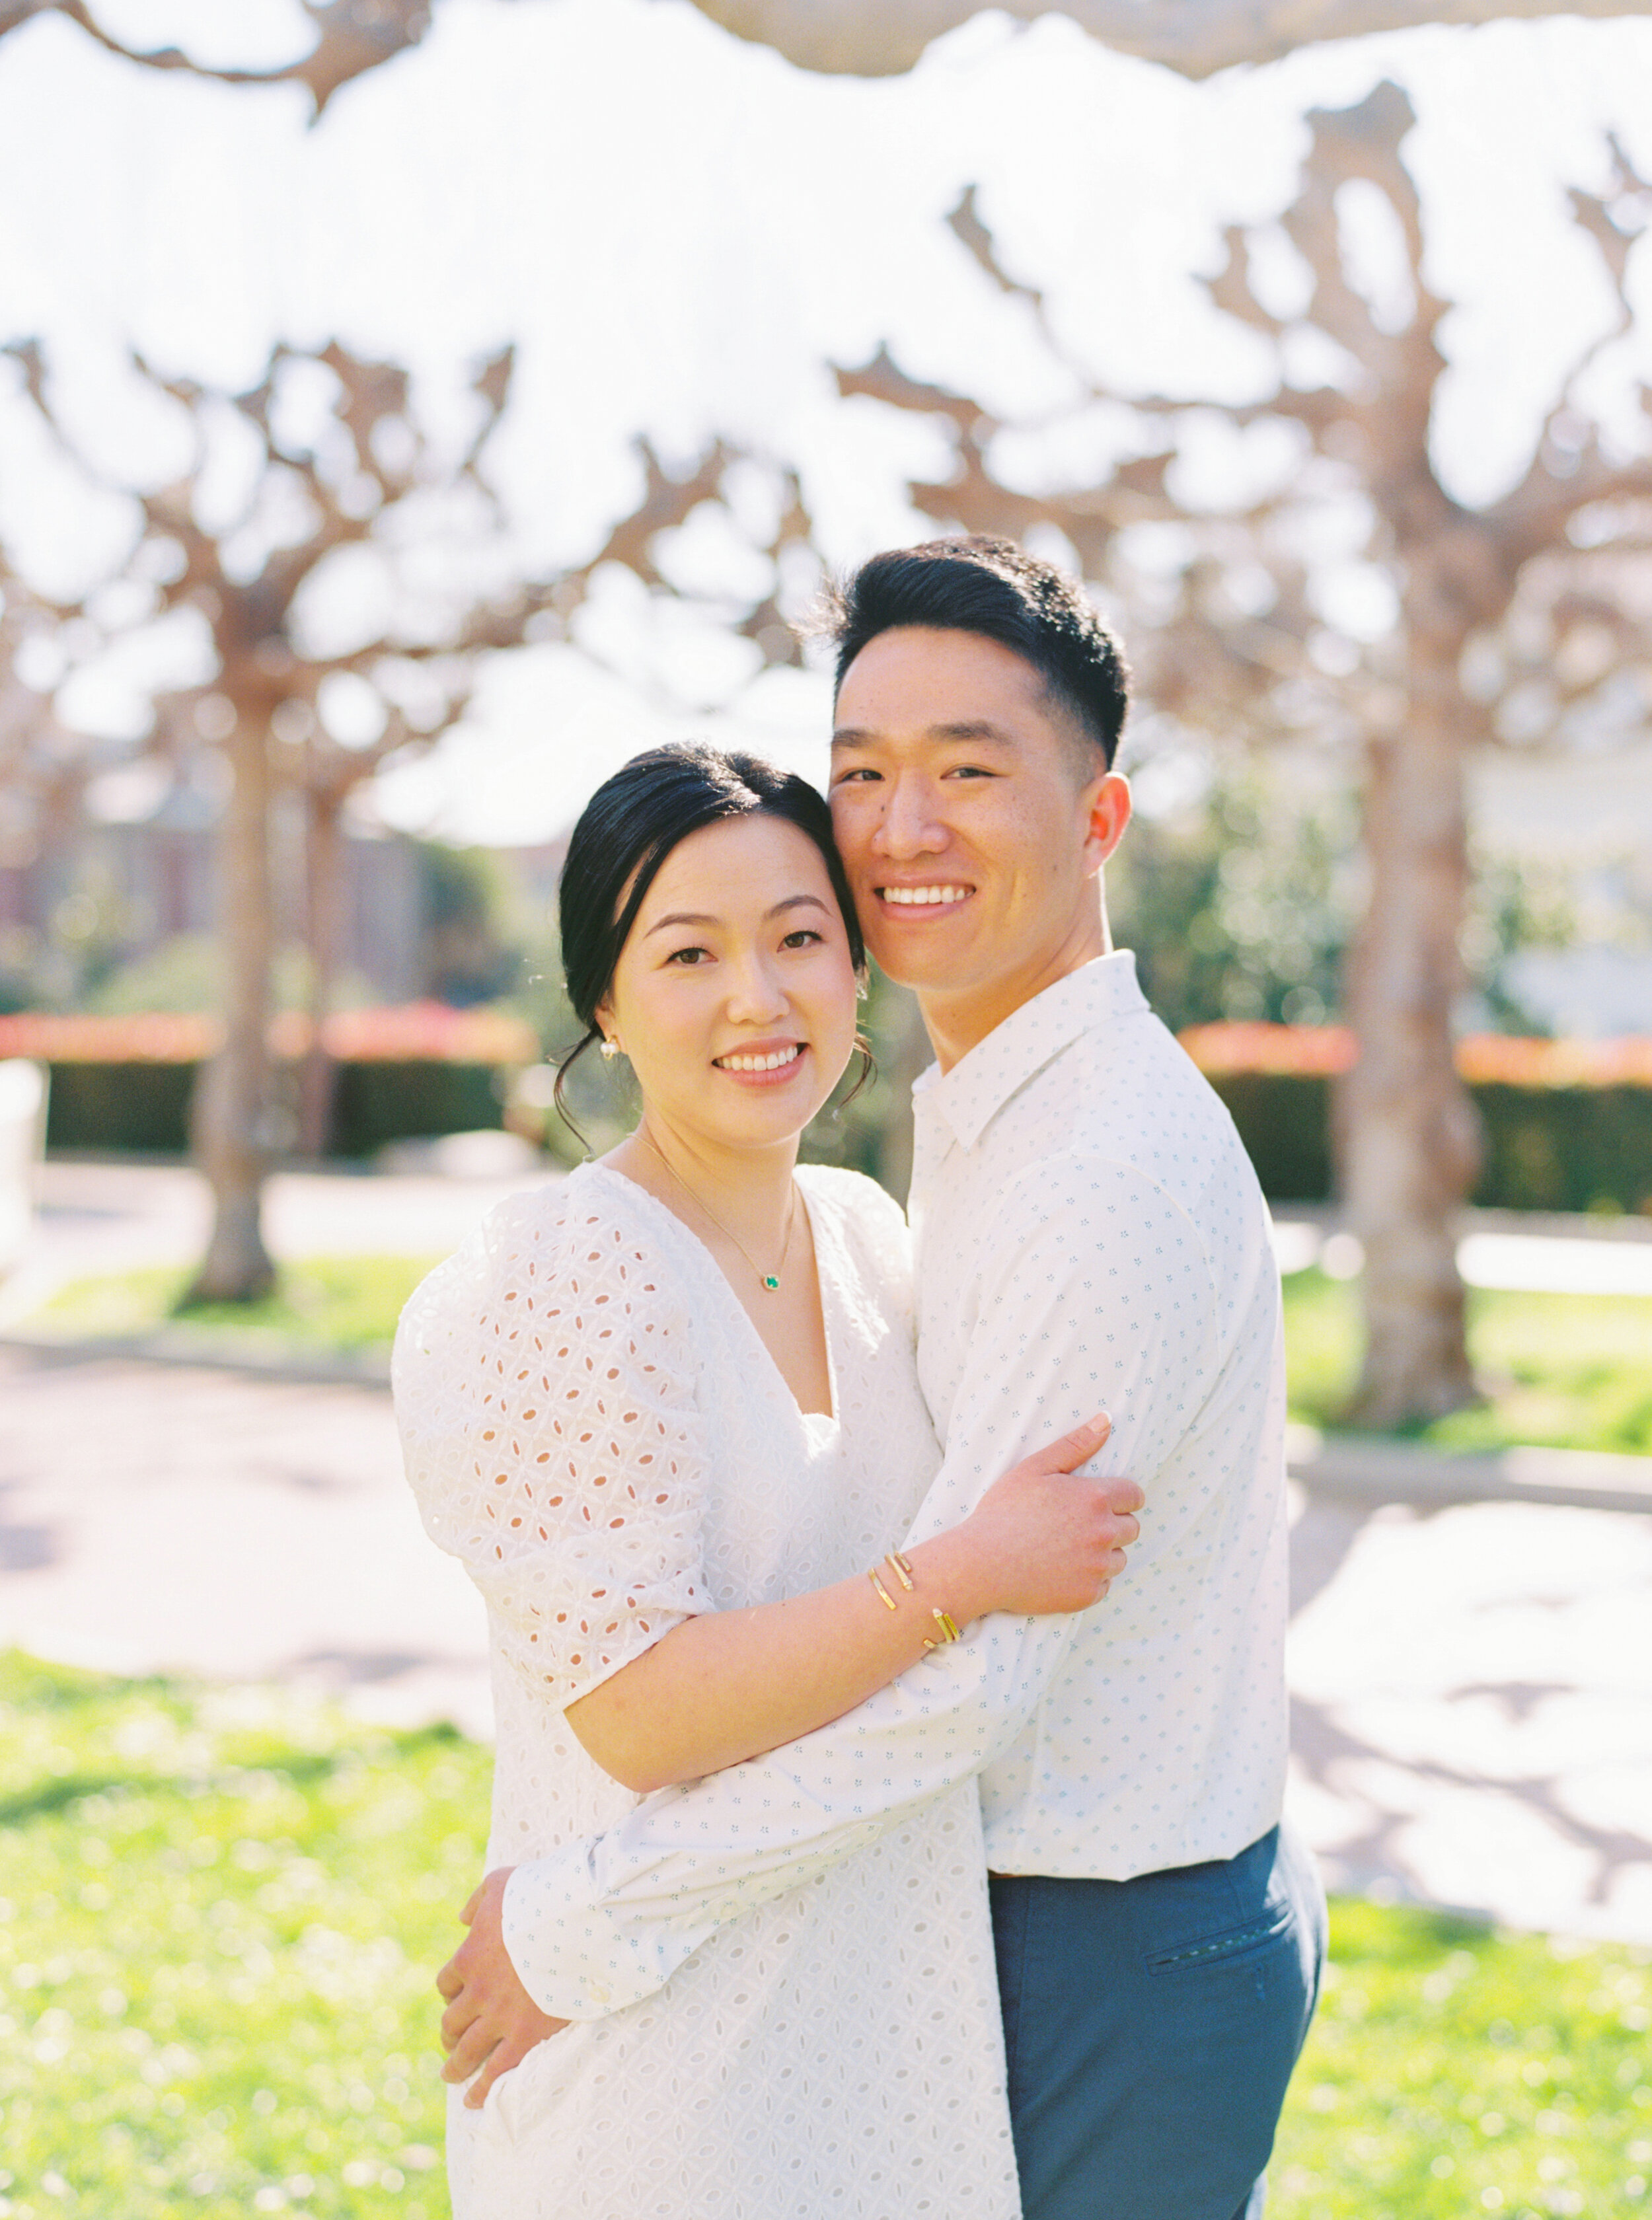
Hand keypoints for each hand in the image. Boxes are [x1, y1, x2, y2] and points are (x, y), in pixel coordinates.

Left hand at [436, 1868, 568, 2109]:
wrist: (576, 1919)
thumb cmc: (541, 1894)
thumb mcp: (500, 1884)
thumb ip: (477, 1901)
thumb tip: (462, 1919)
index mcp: (470, 1957)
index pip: (447, 1983)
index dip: (451, 1993)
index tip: (457, 1999)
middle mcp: (478, 1991)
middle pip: (452, 2021)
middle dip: (450, 2034)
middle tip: (451, 2044)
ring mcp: (500, 2017)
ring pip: (466, 2051)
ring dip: (455, 2066)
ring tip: (451, 2076)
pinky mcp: (526, 2035)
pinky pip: (496, 2072)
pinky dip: (481, 2089)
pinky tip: (474, 2100)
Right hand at [960, 1415, 1142, 1616]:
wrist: (981, 1564)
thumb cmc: (1003, 1511)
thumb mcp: (1034, 1468)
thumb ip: (1075, 1445)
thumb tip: (1106, 1420)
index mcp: (1095, 1498)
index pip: (1135, 1496)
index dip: (1121, 1497)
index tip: (1102, 1502)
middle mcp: (1104, 1533)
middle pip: (1132, 1528)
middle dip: (1113, 1524)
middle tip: (1078, 1525)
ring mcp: (1097, 1567)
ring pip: (1119, 1558)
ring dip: (1103, 1553)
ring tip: (1067, 1549)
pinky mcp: (1087, 1595)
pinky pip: (1103, 1585)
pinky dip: (1089, 1579)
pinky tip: (1061, 1570)